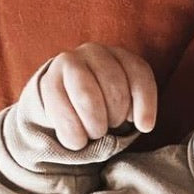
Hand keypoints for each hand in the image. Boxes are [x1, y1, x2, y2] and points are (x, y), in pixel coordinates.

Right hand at [39, 43, 157, 149]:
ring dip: (95, 123)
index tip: (145, 127)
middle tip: (111, 125)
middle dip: (116, 115)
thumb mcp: (129, 102)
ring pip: (87, 97)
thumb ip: (139, 108)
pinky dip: (73, 132)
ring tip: (95, 132)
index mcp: (121, 56)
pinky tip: (77, 142)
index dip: (145, 103)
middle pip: (114, 88)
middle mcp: (95, 52)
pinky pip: (61, 109)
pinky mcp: (48, 80)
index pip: (139, 74)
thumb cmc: (108, 104)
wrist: (67, 99)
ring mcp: (69, 62)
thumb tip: (143, 125)